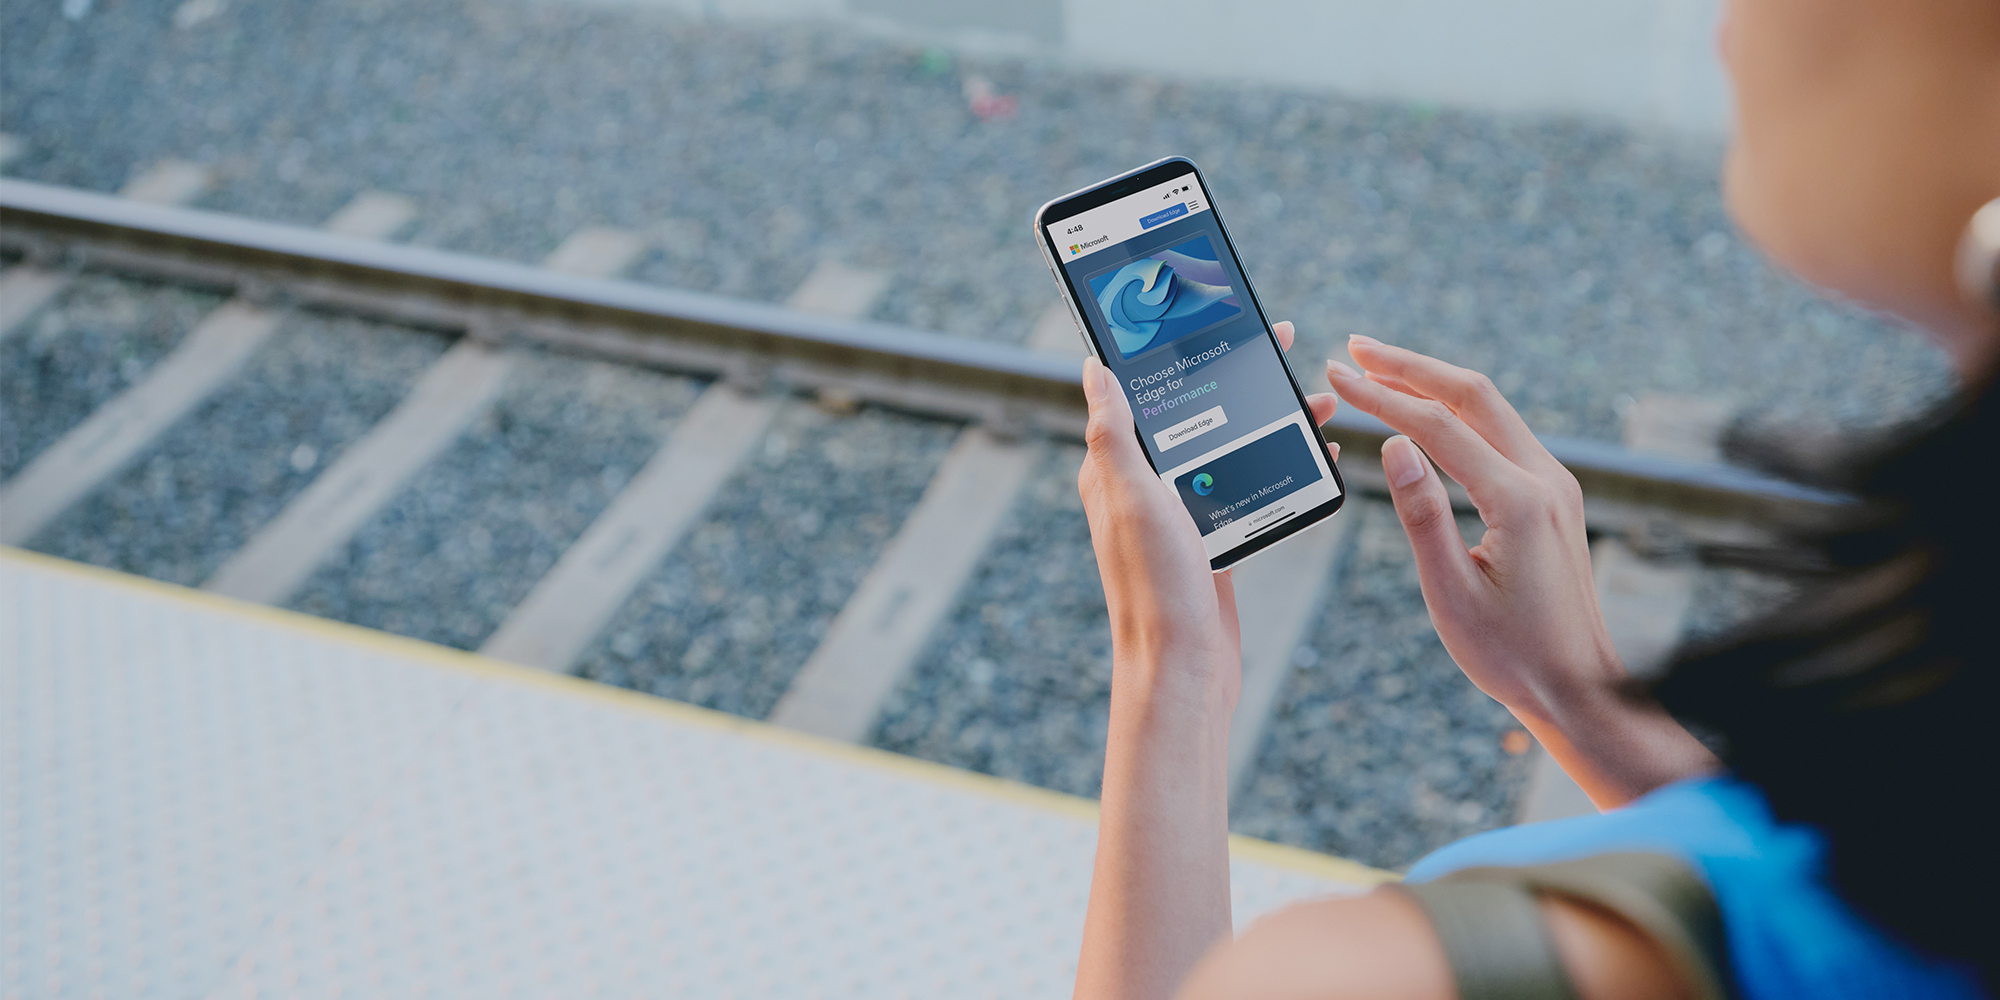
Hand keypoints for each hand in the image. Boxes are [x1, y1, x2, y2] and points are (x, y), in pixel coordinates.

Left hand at [1076, 321, 1337, 706]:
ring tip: (1317, 400)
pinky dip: (1280, 465)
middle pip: (1198, 412)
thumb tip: (1094, 367)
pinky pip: (1249, 488)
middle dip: (1241, 377)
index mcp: (1117, 470)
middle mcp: (1144, 488)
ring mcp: (1181, 516)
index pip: (1149, 390)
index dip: (1181, 349)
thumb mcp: (1131, 497)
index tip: (1223, 317)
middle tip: (1284, 345)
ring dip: (1271, 419)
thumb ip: (1113, 432)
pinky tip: (1315, 453)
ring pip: (1230, 447)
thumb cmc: (1153, 588)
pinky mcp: (1212, 542)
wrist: (1184, 672)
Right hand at [1325, 335, 1713, 807]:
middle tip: (1355, 347)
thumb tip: (1393, 446)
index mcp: (1518, 502)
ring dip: (1434, 383)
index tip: (1338, 375)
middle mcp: (1546, 480)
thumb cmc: (1510, 653)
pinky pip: (1502, 433)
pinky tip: (1428, 411)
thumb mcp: (1450, 593)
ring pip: (1491, 408)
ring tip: (1381, 368)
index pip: (1437, 427)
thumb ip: (1421, 515)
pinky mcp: (1554, 496)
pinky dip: (1458, 411)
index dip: (1382, 397)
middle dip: (1410, 365)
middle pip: (1473, 394)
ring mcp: (1556, 484)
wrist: (1577, 687)